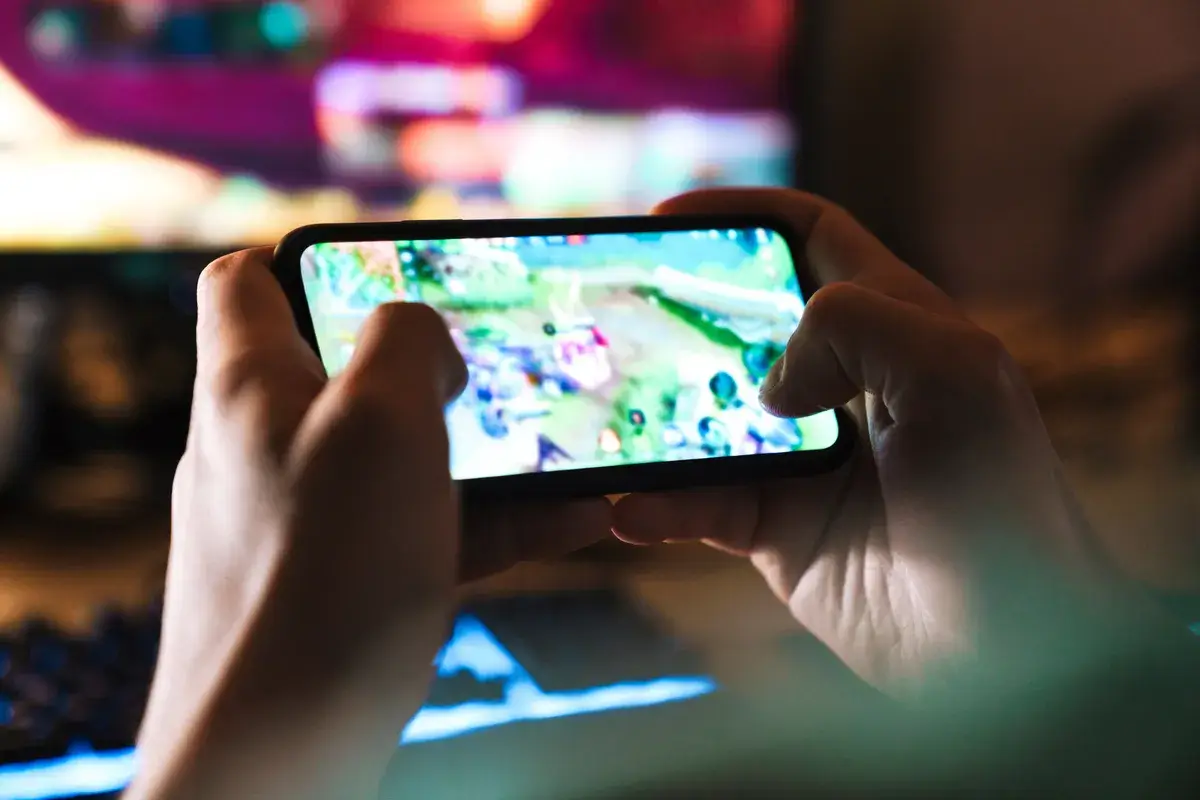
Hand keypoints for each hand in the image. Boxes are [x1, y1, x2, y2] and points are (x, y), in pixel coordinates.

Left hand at [131, 248, 610, 798]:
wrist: (280, 749)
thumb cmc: (323, 571)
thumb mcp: (378, 418)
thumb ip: (406, 340)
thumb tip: (424, 336)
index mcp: (250, 385)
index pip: (246, 281)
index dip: (317, 259)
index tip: (395, 271)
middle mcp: (263, 446)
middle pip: (347, 372)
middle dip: (434, 368)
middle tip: (506, 368)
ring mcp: (301, 520)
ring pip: (401, 459)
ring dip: (486, 451)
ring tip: (569, 452)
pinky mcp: (340, 584)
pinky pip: (422, 531)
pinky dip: (490, 521)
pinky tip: (571, 522)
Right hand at [614, 189, 1119, 689]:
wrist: (1008, 650)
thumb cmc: (1001, 504)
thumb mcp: (956, 375)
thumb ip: (859, 323)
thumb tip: (770, 383)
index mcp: (894, 328)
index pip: (810, 238)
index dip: (741, 215)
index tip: (664, 218)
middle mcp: (842, 386)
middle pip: (740, 325)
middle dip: (675, 312)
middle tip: (610, 311)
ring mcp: (803, 461)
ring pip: (705, 418)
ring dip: (650, 417)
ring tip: (597, 415)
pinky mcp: (778, 532)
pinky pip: (699, 508)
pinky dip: (658, 507)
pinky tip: (626, 509)